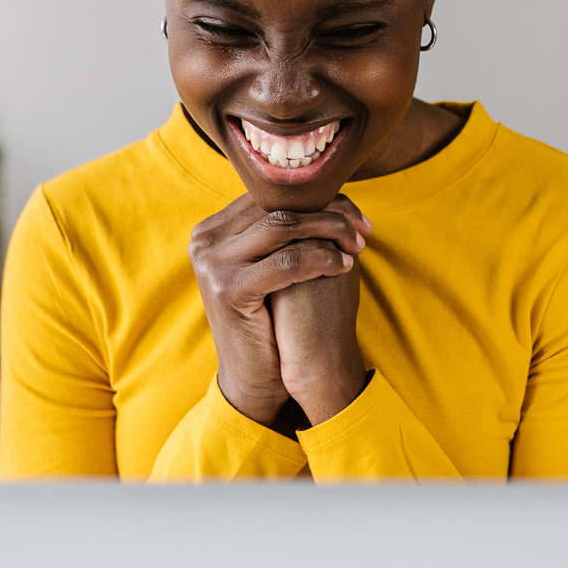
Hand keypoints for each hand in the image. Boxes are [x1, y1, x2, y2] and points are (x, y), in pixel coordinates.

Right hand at [187, 195, 367, 426]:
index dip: (319, 200)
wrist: (253, 376)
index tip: (356, 215)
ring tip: (357, 246)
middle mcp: (204, 240)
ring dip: (329, 232)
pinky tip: (345, 266)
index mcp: (212, 230)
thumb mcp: (272, 266)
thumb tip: (330, 191)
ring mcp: (211, 263)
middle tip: (363, 228)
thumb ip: (284, 230)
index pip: (269, 197)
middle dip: (329, 213)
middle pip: (277, 207)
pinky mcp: (227, 289)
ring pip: (284, 226)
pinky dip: (322, 259)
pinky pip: (287, 262)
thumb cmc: (271, 319)